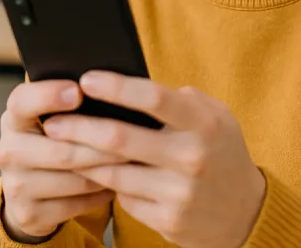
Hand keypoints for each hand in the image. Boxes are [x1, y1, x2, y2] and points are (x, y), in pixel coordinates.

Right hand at [0, 80, 125, 241]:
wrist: (32, 191)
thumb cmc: (56, 139)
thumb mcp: (55, 116)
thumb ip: (73, 101)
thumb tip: (112, 85)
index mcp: (14, 118)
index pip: (22, 102)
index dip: (49, 96)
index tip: (79, 91)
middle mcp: (9, 151)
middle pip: (61, 149)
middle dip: (102, 145)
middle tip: (133, 138)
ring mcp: (15, 185)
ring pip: (74, 179)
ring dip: (107, 172)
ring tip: (132, 162)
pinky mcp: (28, 213)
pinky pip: (75, 205)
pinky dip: (100, 195)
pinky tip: (117, 185)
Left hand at [42, 72, 266, 247]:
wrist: (247, 214)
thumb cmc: (223, 154)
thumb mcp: (218, 118)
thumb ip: (185, 100)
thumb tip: (138, 86)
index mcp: (205, 125)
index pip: (154, 99)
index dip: (116, 87)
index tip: (86, 79)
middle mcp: (192, 158)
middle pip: (120, 139)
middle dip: (79, 127)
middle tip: (53, 121)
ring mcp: (179, 193)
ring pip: (114, 172)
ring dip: (82, 159)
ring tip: (60, 145)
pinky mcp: (168, 221)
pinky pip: (124, 198)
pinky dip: (106, 184)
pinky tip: (91, 173)